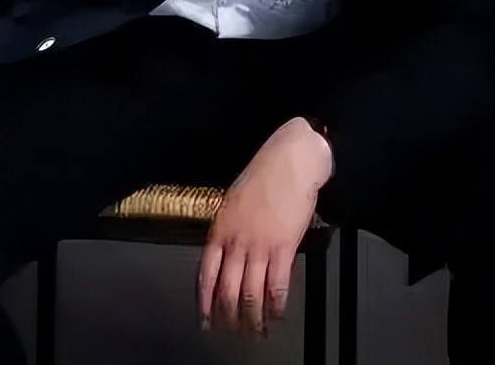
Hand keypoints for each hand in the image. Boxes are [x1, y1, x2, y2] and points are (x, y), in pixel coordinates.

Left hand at [197, 116, 332, 336]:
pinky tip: (276, 315)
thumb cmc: (263, 175)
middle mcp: (236, 242)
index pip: (205, 275)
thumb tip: (229, 256)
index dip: (204, 302)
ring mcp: (259, 246)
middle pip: (227, 291)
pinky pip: (277, 286)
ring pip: (251, 295)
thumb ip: (229, 230)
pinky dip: (276, 306)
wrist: (290, 161)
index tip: (205, 321)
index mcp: (220, 229)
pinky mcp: (284, 247)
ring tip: (256, 332)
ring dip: (252, 319)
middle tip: (233, 333)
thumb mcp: (233, 202)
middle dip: (229, 318)